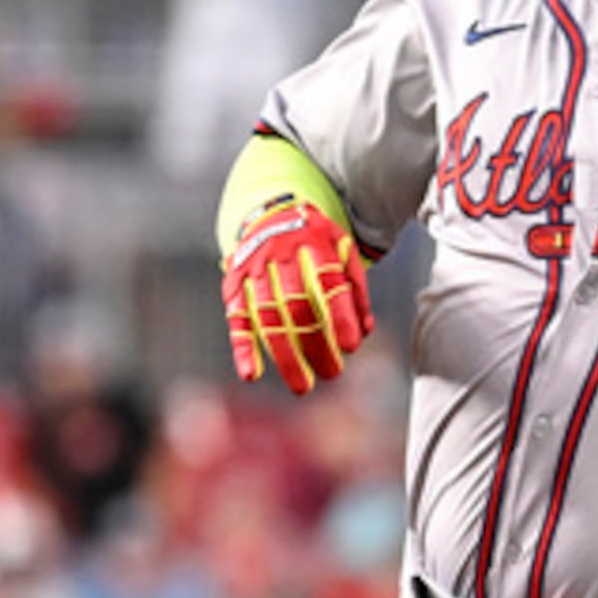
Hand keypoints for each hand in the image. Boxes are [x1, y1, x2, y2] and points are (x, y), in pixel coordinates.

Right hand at [222, 196, 369, 396]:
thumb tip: (364, 331)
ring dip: (284, 355)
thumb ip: (355, 288)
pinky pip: (237, 319)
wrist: (270, 213)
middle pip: (297, 306)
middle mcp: (280, 254)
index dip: (340, 316)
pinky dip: (243, 348)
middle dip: (315, 344)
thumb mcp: (342, 249)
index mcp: (314, 242)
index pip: (328, 283)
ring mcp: (253, 269)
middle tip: (331, 373)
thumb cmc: (313, 239)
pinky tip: (251, 373)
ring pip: (267, 317)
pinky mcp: (233, 284)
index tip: (350, 347)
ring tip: (301, 385)